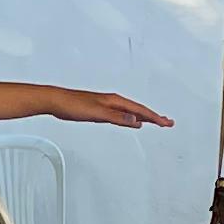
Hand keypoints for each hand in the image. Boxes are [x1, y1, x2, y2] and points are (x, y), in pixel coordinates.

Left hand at [52, 89, 171, 129]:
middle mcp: (113, 101)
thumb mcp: (97, 114)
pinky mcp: (100, 109)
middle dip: (154, 116)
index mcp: (115, 101)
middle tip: (167, 122)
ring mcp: (107, 105)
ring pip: (131, 111)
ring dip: (144, 116)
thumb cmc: (73, 105)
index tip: (166, 123)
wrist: (56, 101)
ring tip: (155, 121)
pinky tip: (131, 121)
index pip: (140, 110)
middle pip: (138, 110)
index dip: (154, 117)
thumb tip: (135, 120)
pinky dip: (131, 118)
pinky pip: (122, 114)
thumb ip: (117, 117)